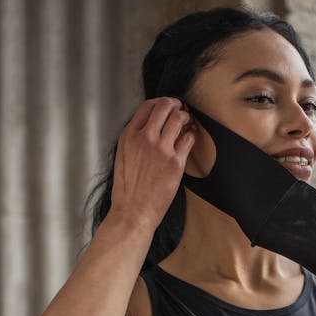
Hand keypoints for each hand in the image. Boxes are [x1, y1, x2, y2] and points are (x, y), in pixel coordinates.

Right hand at [111, 97, 196, 230]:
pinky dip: (192, 134)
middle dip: (176, 104)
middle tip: (182, 109)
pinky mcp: (175, 162)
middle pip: (164, 106)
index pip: (148, 106)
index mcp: (129, 136)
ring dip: (186, 117)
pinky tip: (191, 137)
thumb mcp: (122, 157)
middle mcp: (144, 138)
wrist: (133, 212)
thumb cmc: (128, 190)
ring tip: (188, 122)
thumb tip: (149, 126)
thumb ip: (134, 139)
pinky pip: (189, 138)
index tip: (168, 106)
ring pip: (179, 118)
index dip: (161, 102)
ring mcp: (161, 149)